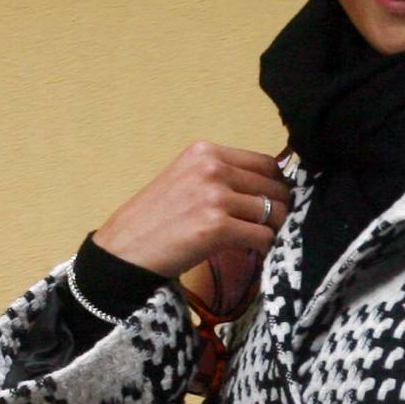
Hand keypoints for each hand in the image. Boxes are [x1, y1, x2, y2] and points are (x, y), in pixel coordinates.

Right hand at [94, 141, 292, 279]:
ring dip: (272, 230)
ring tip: (257, 240)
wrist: (125, 251)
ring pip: (274, 212)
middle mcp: (212, 167)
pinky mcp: (217, 226)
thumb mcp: (185, 181)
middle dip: (278, 209)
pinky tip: (251, 252)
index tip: (270, 203)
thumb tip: (268, 187)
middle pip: (274, 187)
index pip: (265, 163)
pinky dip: (263, 247)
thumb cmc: (155, 221)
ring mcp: (215, 196)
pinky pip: (263, 236)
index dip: (275, 186)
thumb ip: (220, 177)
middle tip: (268, 227)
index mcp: (205, 151)